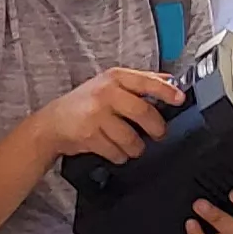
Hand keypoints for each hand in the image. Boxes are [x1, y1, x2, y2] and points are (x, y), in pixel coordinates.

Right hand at [24, 68, 184, 166]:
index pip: (147, 82)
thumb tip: (170, 81)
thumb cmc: (85, 104)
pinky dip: (120, 156)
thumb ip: (140, 82)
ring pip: (131, 137)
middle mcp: (105, 93)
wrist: (52, 123)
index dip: (166, 91)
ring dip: (136, 147)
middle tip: (159, 135)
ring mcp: (96, 114)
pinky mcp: (89, 135)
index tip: (180, 99)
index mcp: (115, 77)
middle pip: (143, 112)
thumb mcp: (110, 85)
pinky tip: (115, 151)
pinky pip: (116, 151)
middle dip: (156, 129)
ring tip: (132, 146)